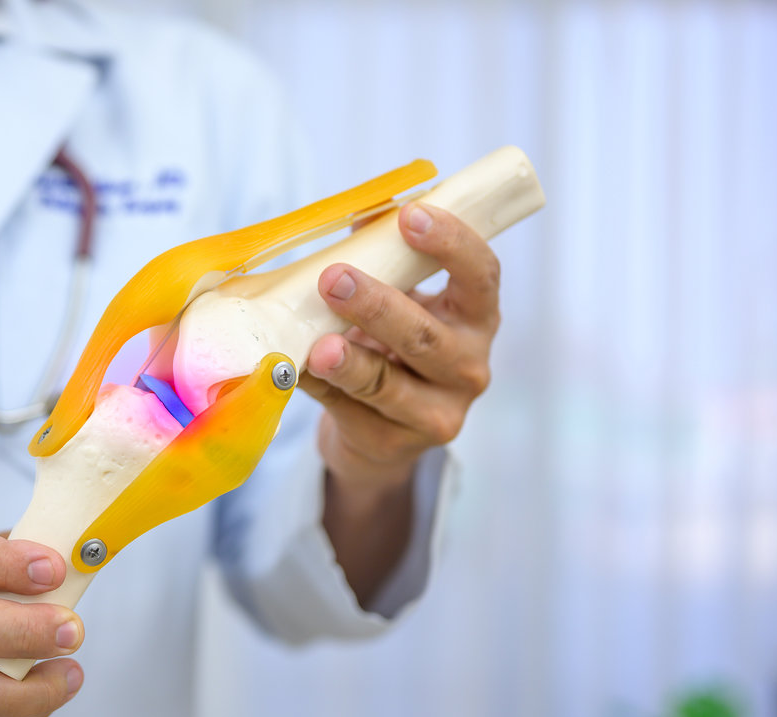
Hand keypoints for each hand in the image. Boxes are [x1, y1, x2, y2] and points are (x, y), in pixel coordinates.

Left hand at [303, 203, 499, 488]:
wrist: (382, 433)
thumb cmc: (393, 348)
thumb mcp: (402, 301)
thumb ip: (386, 259)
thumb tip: (361, 213)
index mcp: (477, 319)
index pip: (482, 276)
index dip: (453, 244)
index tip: (410, 216)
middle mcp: (468, 367)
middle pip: (425, 336)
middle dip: (378, 306)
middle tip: (334, 279)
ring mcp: (435, 413)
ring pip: (387, 384)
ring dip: (350, 362)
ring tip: (320, 346)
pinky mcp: (391, 444)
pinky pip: (347, 411)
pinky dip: (318, 388)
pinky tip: (294, 370)